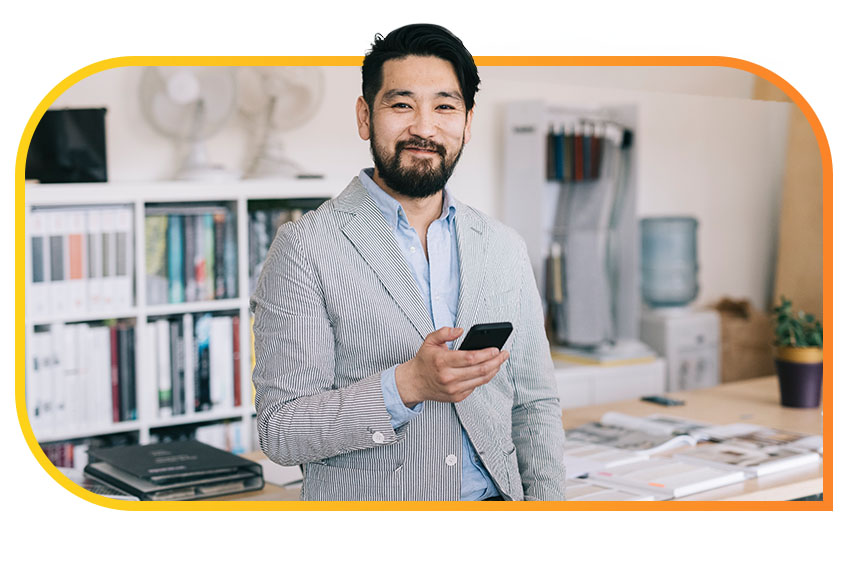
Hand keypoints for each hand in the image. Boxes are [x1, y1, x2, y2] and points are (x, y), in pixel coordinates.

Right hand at [395, 326, 509, 406]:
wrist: (414, 383)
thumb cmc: (424, 361)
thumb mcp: (429, 341)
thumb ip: (444, 332)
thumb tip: (459, 330)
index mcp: (442, 361)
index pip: (471, 358)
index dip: (486, 354)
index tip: (496, 349)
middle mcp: (448, 377)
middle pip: (480, 370)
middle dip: (496, 361)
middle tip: (504, 354)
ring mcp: (453, 389)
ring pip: (481, 380)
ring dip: (494, 370)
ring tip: (500, 362)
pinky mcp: (457, 397)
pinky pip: (475, 387)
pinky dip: (484, 378)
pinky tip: (488, 370)